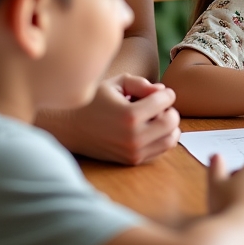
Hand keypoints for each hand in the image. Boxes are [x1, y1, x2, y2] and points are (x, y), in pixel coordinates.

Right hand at [40, 75, 180, 164]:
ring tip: (152, 118)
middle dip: (169, 109)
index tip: (153, 92)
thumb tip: (163, 91)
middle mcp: (134, 138)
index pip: (167, 100)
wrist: (70, 128)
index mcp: (130, 115)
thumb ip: (142, 83)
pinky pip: (161, 150)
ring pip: (171, 138)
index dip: (165, 93)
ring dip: (168, 125)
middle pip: (173, 121)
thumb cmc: (94, 100)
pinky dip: (161, 138)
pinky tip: (147, 129)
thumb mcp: (116, 83)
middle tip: (155, 105)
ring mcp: (133, 152)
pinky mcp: (132, 161)